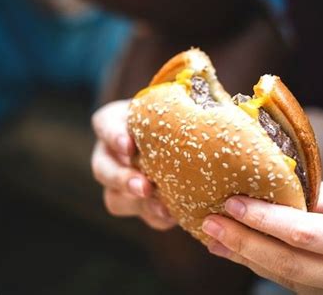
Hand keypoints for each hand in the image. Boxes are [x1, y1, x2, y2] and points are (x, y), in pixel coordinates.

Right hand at [91, 100, 175, 229]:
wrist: (186, 139)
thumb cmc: (181, 115)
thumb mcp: (178, 105)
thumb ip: (185, 104)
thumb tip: (219, 107)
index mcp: (116, 123)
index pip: (105, 124)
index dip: (114, 136)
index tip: (129, 145)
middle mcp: (111, 154)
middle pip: (103, 169)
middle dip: (122, 179)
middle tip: (144, 186)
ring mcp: (121, 183)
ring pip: (115, 198)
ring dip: (138, 204)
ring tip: (162, 208)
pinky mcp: (138, 204)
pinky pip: (141, 215)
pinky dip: (157, 217)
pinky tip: (174, 215)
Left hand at [202, 183, 322, 293]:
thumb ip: (320, 196)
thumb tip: (273, 185)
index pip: (304, 234)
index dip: (264, 219)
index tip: (232, 202)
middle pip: (287, 264)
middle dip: (242, 244)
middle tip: (209, 223)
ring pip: (284, 277)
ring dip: (245, 257)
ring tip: (213, 236)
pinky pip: (291, 282)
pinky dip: (262, 265)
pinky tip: (239, 250)